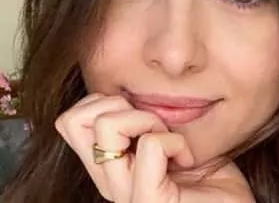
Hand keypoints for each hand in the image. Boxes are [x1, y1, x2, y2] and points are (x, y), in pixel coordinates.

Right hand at [55, 93, 254, 202]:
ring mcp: (125, 195)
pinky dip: (176, 141)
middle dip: (116, 103)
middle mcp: (108, 183)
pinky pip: (150, 145)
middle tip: (151, 124)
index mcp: (108, 168)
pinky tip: (187, 159)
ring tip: (170, 141)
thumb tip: (130, 86)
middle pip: (72, 120)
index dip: (102, 102)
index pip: (70, 120)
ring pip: (107, 125)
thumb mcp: (167, 140)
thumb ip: (143, 123)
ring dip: (147, 119)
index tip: (140, 116)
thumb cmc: (208, 180)